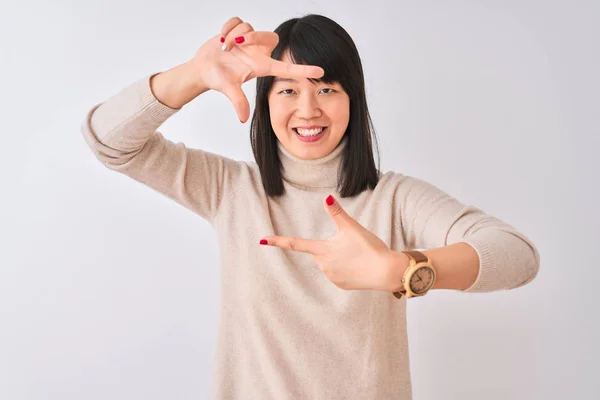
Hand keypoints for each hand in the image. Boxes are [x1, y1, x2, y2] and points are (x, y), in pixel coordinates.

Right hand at [189, 16, 324, 121]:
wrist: (202, 68)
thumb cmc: (217, 79)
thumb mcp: (228, 89)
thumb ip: (238, 101)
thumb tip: (243, 119)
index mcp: (261, 66)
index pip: (287, 68)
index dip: (304, 69)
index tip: (321, 71)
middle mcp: (258, 52)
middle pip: (270, 36)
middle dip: (252, 36)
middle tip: (236, 44)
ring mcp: (249, 41)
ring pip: (250, 27)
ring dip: (234, 34)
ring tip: (225, 47)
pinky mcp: (238, 30)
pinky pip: (239, 20)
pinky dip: (228, 27)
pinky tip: (222, 39)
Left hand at [259, 195, 404, 291]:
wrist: (386, 271)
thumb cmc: (369, 247)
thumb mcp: (352, 227)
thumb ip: (337, 213)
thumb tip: (326, 198)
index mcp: (322, 250)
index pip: (296, 244)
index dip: (278, 241)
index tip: (262, 240)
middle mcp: (323, 265)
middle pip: (320, 251)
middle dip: (332, 246)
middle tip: (353, 244)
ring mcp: (331, 277)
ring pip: (330, 262)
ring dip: (340, 257)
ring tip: (359, 255)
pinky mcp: (341, 285)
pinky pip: (339, 273)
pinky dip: (346, 267)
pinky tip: (359, 266)